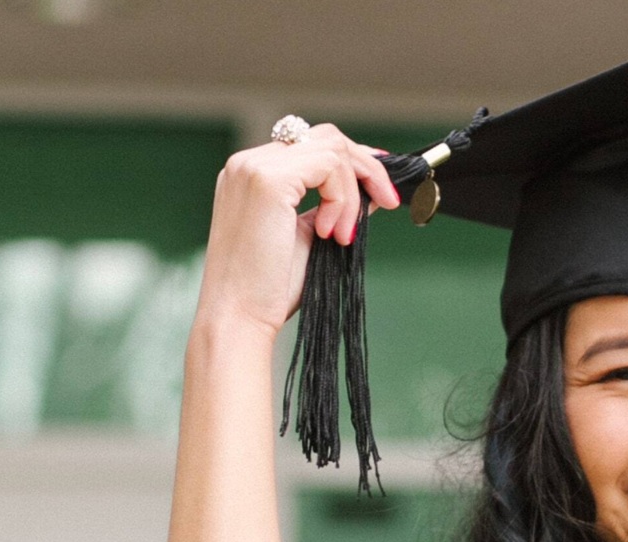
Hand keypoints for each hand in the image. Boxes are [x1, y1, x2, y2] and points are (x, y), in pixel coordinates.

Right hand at [193, 123, 401, 343]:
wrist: (239, 317)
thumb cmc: (268, 290)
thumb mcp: (309, 238)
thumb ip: (334, 208)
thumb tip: (372, 192)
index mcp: (252, 174)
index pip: (311, 146)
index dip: (353, 161)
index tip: (380, 185)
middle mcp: (248, 163)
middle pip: (325, 137)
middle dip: (366, 167)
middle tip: (388, 202)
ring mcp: (255, 167)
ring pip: (332, 149)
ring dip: (352, 193)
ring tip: (343, 236)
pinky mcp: (268, 180)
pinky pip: (329, 166)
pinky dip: (343, 198)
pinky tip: (334, 233)